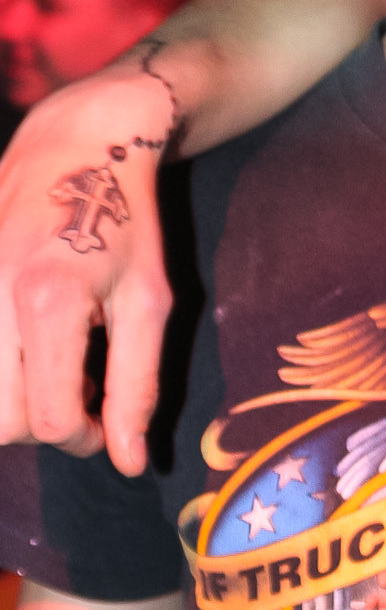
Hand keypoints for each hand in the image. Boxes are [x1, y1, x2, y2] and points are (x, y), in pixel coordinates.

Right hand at [0, 73, 175, 473]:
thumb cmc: (126, 224)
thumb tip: (130, 464)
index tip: (105, 425)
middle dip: (40, 426)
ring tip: (50, 364)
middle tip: (76, 392)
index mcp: (47, 301)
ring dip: (13, 400)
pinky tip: (26, 342)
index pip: (47, 418)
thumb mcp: (148, 303)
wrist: (77, 145)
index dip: (82, 439)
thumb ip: (136, 386)